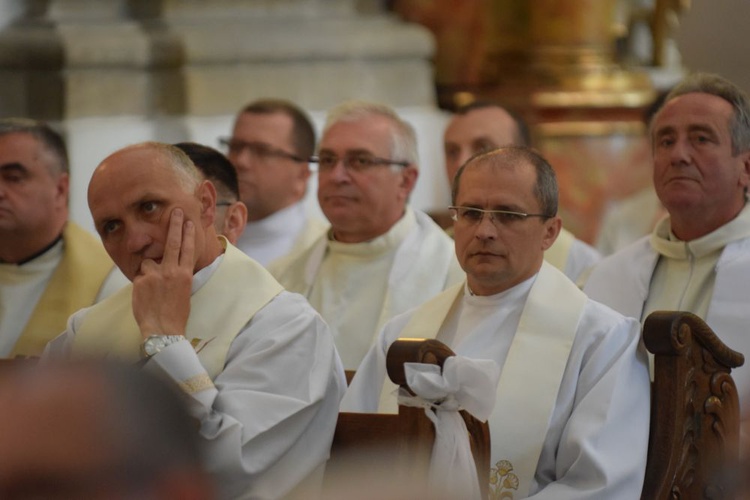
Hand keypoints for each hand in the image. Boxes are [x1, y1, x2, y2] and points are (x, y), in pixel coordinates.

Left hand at [132, 208, 194, 337]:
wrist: (163, 329)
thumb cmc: (176, 314)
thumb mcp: (184, 292)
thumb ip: (178, 275)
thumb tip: (170, 265)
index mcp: (185, 275)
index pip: (188, 249)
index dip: (188, 234)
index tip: (189, 222)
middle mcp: (171, 271)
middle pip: (172, 242)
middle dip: (175, 225)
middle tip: (176, 211)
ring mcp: (155, 275)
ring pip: (148, 262)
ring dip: (148, 271)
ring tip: (153, 290)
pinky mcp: (141, 281)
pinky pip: (139, 275)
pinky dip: (141, 283)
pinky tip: (145, 296)